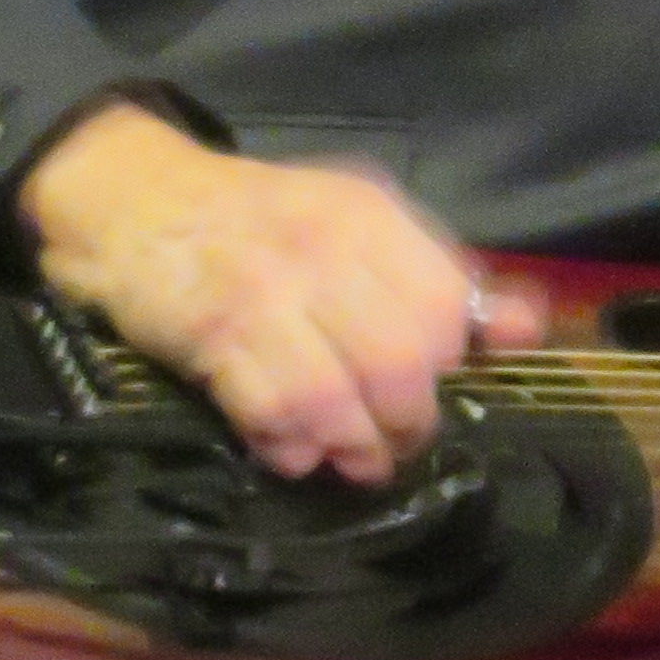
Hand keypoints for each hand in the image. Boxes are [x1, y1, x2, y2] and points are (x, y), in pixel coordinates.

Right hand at [12, 97, 551, 482]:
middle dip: (406, 421)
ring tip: (352, 459)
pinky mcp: (210, 335)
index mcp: (367, 216)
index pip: (442, 304)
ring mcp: (263, 293)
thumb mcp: (353, 227)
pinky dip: (291, 448)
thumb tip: (524, 327)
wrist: (135, 199)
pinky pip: (271, 414)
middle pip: (400, 364)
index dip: (448, 362)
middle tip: (395, 440)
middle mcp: (322, 248)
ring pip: (336, 399)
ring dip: (352, 448)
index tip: (433, 385)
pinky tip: (293, 450)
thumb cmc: (257, 222)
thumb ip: (436, 277)